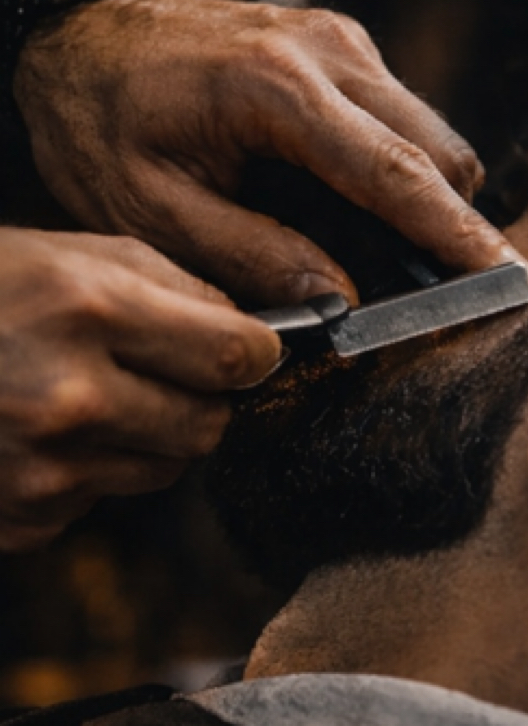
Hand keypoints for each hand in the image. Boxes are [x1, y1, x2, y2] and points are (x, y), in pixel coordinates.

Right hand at [0, 228, 280, 550]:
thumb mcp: (81, 253)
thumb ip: (182, 289)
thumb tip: (255, 336)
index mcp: (89, 312)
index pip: (233, 356)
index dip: (260, 354)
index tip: (257, 351)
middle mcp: (66, 397)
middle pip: (208, 426)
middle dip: (205, 399)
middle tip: (169, 373)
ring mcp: (38, 468)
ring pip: (163, 469)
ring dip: (150, 436)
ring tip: (93, 394)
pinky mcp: (19, 518)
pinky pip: (101, 499)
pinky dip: (92, 469)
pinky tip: (45, 430)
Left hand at [14, 0, 527, 305]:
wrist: (84, 26)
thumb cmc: (102, 113)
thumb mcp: (147, 205)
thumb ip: (250, 254)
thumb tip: (341, 295)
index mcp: (278, 89)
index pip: (396, 173)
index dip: (460, 235)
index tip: (513, 278)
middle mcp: (329, 53)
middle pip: (439, 152)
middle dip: (454, 224)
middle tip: (446, 289)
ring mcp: (343, 42)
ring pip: (431, 134)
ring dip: (428, 198)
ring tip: (392, 254)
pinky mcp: (344, 47)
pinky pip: (402, 118)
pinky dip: (400, 169)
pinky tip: (358, 204)